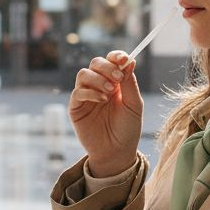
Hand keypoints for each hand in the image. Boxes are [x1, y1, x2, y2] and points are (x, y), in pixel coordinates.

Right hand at [69, 52, 141, 176]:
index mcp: (115, 82)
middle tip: (117, 78)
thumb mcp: (134, 105)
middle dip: (107, 67)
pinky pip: (77, 92)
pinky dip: (90, 92)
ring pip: (84, 74)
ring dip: (98, 79)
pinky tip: (102, 100)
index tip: (123, 59)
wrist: (116, 153)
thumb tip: (130, 60)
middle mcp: (99, 86)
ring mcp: (86, 96)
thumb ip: (130, 83)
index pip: (112, 61)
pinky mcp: (76, 107)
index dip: (116, 56)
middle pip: (95, 63)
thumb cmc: (128, 129)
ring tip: (110, 92)